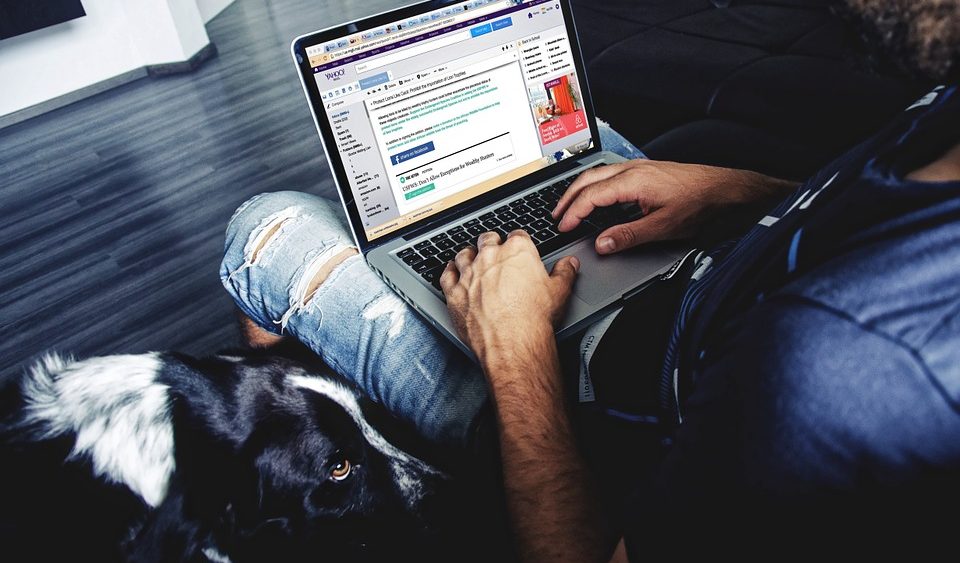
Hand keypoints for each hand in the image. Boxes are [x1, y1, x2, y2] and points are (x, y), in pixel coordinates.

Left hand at [440, 230, 579, 364]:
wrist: (512, 342)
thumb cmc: (534, 318)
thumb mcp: (560, 292)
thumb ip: (564, 273)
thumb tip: (569, 264)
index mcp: (517, 251)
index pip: (517, 236)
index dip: (518, 241)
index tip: (519, 246)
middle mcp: (490, 257)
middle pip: (487, 240)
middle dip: (491, 243)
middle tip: (495, 249)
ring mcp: (469, 274)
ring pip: (464, 254)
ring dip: (468, 254)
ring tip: (471, 257)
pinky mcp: (454, 292)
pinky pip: (447, 275)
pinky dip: (449, 271)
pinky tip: (451, 270)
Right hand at [553, 160, 795, 254]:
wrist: (724, 189)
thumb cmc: (699, 203)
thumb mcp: (663, 227)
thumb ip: (628, 236)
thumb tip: (601, 244)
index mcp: (632, 182)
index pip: (591, 196)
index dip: (573, 213)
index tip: (563, 228)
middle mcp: (632, 170)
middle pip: (587, 180)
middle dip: (568, 198)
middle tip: (556, 217)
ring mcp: (638, 167)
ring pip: (597, 174)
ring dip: (579, 190)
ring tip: (570, 207)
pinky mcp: (646, 170)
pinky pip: (610, 174)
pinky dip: (594, 186)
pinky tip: (597, 198)